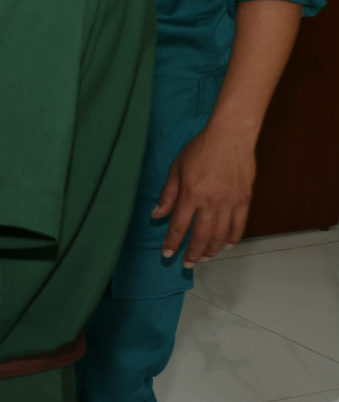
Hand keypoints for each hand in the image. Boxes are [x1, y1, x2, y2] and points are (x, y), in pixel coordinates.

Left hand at [154, 122, 255, 261]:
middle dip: (193, 252)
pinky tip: (227, 245)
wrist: (231, 137)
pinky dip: (233, 237)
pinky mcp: (245, 199)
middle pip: (201, 235)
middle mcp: (211, 202)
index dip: (173, 242)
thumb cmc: (200, 149)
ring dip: (212, 249)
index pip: (179, 225)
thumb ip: (168, 194)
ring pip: (221, 234)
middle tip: (188, 264)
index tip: (167, 254)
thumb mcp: (176, 168)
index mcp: (191, 194)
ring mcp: (230, 202)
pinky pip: (240, 225)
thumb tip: (157, 215)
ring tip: (205, 257)